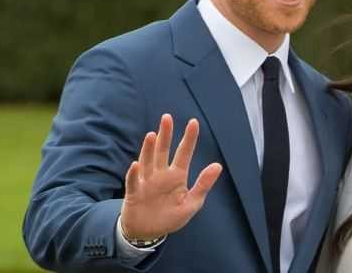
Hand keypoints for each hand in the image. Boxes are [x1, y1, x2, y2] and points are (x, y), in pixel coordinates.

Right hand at [120, 114, 221, 239]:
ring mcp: (146, 181)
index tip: (194, 122)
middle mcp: (161, 174)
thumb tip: (218, 165)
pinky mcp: (134, 193)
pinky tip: (136, 164)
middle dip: (165, 135)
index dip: (189, 138)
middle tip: (167, 117)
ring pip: (147, 161)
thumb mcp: (192, 203)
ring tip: (152, 135)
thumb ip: (203, 185)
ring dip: (149, 149)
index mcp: (177, 176)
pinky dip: (134, 173)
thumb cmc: (171, 217)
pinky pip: (133, 181)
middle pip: (163, 150)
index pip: (184, 153)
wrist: (148, 232)